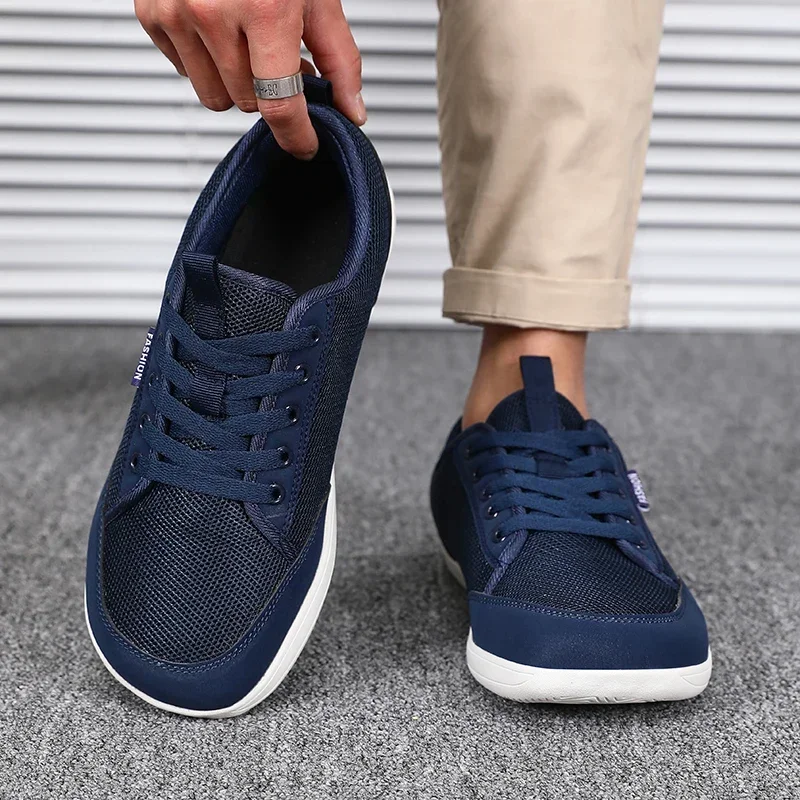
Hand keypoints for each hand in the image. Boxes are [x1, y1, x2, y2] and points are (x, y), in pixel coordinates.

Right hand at [135, 0, 365, 158]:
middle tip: (279, 59)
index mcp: (263, 8)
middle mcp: (212, 11)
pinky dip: (205, 61)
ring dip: (236, 82)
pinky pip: (184, 71)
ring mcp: (176, 12)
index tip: (305, 145)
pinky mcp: (150, 12)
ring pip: (214, 96)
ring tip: (247, 42)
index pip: (279, 104)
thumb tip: (351, 110)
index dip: (296, 135)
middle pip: (248, 103)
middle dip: (269, 91)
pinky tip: (217, 28)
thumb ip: (339, 59)